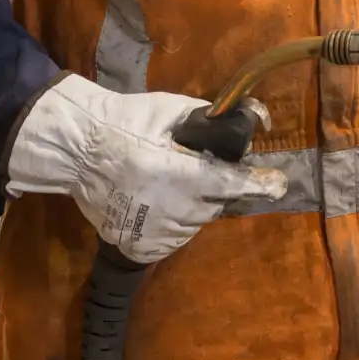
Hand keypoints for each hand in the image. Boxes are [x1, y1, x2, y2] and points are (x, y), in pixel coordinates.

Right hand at [5, 74, 286, 262]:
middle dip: (212, 186)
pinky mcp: (144, 248)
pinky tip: (151, 200)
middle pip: (216, 201)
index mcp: (186, 175)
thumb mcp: (172, 111)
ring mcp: (160, 232)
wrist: (79, 151)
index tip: (279, 184)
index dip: (260, 184)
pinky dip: (171, 220)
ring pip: (195, 220)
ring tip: (163, 181)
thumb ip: (212, 119)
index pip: (235, 185)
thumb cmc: (128, 123)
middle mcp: (177, 209)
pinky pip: (173, 235)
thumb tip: (253, 120)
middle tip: (189, 166)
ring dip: (191, 204)